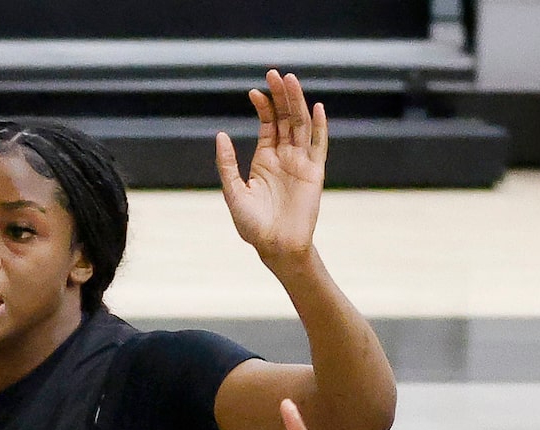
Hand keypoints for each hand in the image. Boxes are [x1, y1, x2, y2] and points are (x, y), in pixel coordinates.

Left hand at [218, 70, 326, 266]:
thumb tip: (220, 135)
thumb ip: (227, 164)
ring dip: (297, 102)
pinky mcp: (314, 172)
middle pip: (285, 118)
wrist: (275, 247)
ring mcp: (300, 163)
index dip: (263, 107)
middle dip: (281, 96)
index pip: (267, 124)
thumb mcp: (234, 192)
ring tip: (291, 80)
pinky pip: (319, 145)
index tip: (254, 92)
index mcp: (265, 160)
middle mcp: (284, 157)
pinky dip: (320, 127)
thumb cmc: (253, 225)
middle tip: (274, 73)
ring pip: (301, 125)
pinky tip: (317, 108)